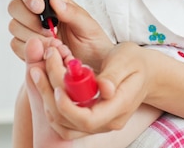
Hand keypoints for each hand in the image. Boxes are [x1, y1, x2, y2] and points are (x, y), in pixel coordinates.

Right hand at [8, 0, 113, 69]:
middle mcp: (38, 14)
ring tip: (54, 45)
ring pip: (14, 27)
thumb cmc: (93, 42)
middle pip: (15, 7)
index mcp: (52, 3)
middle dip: (29, 20)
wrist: (93, 65)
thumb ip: (72, 13)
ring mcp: (30, 31)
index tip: (39, 9)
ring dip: (32, 37)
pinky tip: (46, 53)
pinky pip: (15, 45)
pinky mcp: (27, 48)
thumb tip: (54, 1)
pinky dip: (29, 50)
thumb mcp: (88, 26)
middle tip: (49, 32)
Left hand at [29, 41, 151, 138]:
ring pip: (62, 124)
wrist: (144, 73)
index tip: (57, 86)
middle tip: (39, 67)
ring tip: (38, 70)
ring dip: (46, 98)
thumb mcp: (127, 59)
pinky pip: (63, 119)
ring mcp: (97, 123)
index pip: (88, 120)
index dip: (68, 107)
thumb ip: (114, 74)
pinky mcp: (88, 118)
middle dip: (49, 95)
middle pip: (70, 123)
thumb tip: (103, 88)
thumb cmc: (135, 63)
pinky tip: (46, 79)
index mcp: (119, 106)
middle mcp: (107, 121)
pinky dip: (50, 101)